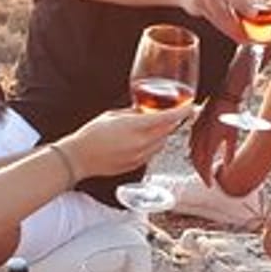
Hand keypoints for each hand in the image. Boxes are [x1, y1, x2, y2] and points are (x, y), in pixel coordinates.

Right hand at [58, 105, 190, 179]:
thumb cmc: (91, 135)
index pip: (167, 118)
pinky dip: (152, 145)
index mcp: (135, 127)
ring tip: (151, 127)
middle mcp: (141, 143)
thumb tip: (146, 110)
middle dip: (171, 122)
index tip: (191, 106)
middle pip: (168, 131)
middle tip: (171, 113)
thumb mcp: (113, 115)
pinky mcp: (136, 166)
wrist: (79, 158)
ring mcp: (140, 157)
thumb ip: (133, 113)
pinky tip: (140, 140)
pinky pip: (152, 153)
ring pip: (162, 143)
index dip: (182, 111)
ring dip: (162, 134)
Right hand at [187, 99, 240, 185]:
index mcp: (209, 143)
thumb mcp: (233, 136)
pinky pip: (191, 144)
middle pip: (196, 162)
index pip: (204, 166)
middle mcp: (199, 140)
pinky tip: (197, 155)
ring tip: (203, 171)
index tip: (210, 185)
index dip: (206, 177)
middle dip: (200, 173)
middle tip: (207, 181)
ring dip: (196, 164)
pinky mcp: (194, 127)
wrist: (223, 96)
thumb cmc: (231, 115)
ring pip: (192, 154)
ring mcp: (195, 133)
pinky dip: (193, 153)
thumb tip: (227, 167)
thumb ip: (229, 153)